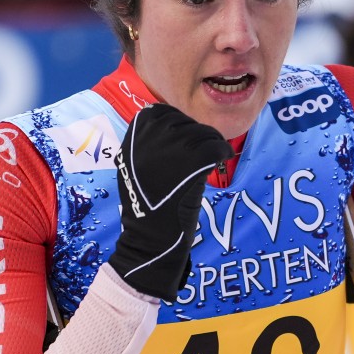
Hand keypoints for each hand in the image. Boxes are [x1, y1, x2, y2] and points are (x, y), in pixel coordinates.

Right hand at [109, 104, 232, 300]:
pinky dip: (222, 151)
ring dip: (212, 143)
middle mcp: (147, 141)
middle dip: (197, 134)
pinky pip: (214, 147)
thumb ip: (147, 145)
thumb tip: (175, 127)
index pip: (159, 113)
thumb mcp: (134, 169)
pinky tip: (222, 159)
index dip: (177, 123)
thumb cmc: (146, 208)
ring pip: (201, 133)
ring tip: (215, 156)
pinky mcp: (190, 163)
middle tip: (205, 151)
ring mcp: (168, 150)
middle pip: (183, 122)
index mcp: (131, 141)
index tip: (186, 138)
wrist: (149, 239)